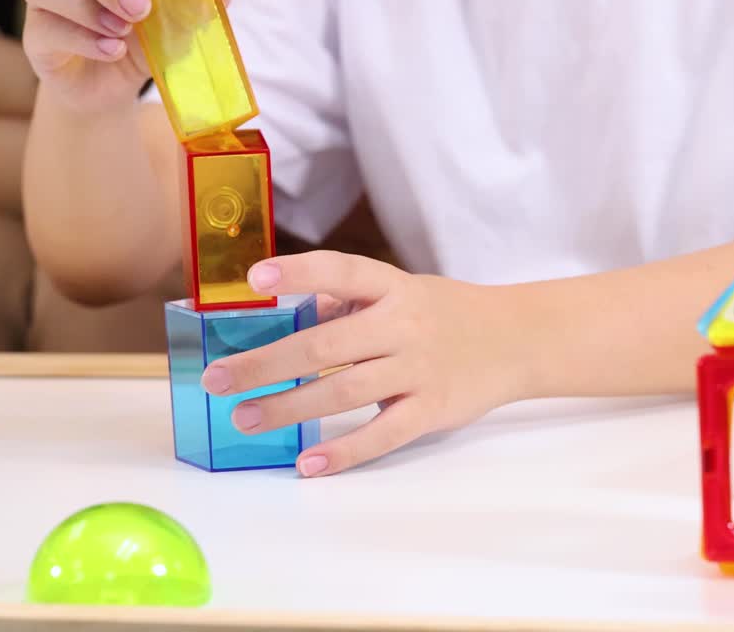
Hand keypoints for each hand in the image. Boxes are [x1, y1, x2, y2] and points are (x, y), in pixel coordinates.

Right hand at [20, 0, 231, 111]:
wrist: (109, 89)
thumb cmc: (138, 43)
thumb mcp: (172, 27)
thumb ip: (194, 7)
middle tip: (140, 9)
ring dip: (88, 9)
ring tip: (123, 34)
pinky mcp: (35, 34)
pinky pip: (45, 26)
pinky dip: (81, 39)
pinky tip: (111, 51)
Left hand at [198, 251, 531, 476]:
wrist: (516, 338)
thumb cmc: (441, 312)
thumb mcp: (398, 290)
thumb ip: (344, 301)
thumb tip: (283, 317)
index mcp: (391, 286)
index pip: (341, 271)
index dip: (298, 273)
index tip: (252, 278)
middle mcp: (403, 324)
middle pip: (325, 345)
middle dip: (264, 363)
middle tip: (217, 379)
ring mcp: (419, 369)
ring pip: (343, 392)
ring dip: (289, 408)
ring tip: (245, 419)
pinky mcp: (432, 409)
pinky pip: (382, 435)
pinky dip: (343, 451)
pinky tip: (307, 462)